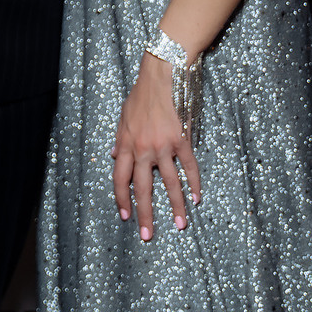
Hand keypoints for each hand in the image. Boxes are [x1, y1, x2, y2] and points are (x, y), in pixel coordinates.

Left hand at [111, 53, 201, 239]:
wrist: (160, 76)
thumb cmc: (140, 95)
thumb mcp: (122, 118)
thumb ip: (120, 140)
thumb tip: (114, 157)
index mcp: (125, 144)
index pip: (120, 179)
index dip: (122, 199)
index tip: (126, 216)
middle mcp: (142, 149)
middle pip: (142, 188)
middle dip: (144, 214)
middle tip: (147, 235)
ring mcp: (163, 146)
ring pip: (169, 183)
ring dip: (175, 206)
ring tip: (180, 225)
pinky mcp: (181, 140)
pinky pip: (188, 167)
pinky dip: (194, 183)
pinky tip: (197, 198)